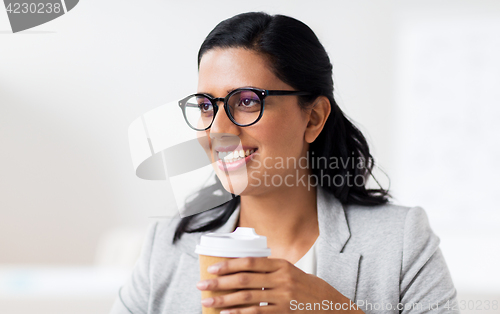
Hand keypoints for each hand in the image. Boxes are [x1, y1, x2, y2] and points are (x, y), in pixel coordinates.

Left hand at [196, 257, 363, 312]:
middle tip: (202, 284)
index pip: (249, 262)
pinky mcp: (283, 312)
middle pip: (244, 279)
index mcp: (281, 264)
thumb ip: (270, 269)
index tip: (212, 267)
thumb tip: (243, 269)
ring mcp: (282, 297)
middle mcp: (281, 279)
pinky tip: (226, 313)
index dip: (228, 264)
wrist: (331, 305)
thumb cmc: (308, 287)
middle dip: (220, 282)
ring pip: (247, 297)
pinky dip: (239, 313)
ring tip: (208, 301)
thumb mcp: (291, 271)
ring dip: (224, 299)